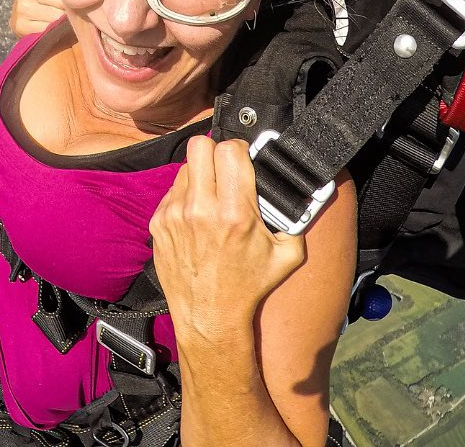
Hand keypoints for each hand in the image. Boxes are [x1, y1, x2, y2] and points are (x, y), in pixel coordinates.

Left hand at [150, 138, 305, 343]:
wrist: (210, 318)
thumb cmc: (248, 287)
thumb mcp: (287, 255)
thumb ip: (297, 219)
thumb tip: (305, 190)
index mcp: (235, 213)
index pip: (230, 149)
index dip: (240, 150)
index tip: (244, 161)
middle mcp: (201, 210)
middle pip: (200, 145)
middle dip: (215, 152)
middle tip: (225, 169)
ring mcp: (175, 215)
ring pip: (186, 166)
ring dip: (200, 174)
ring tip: (212, 196)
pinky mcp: (159, 222)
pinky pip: (173, 190)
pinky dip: (186, 196)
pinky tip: (197, 216)